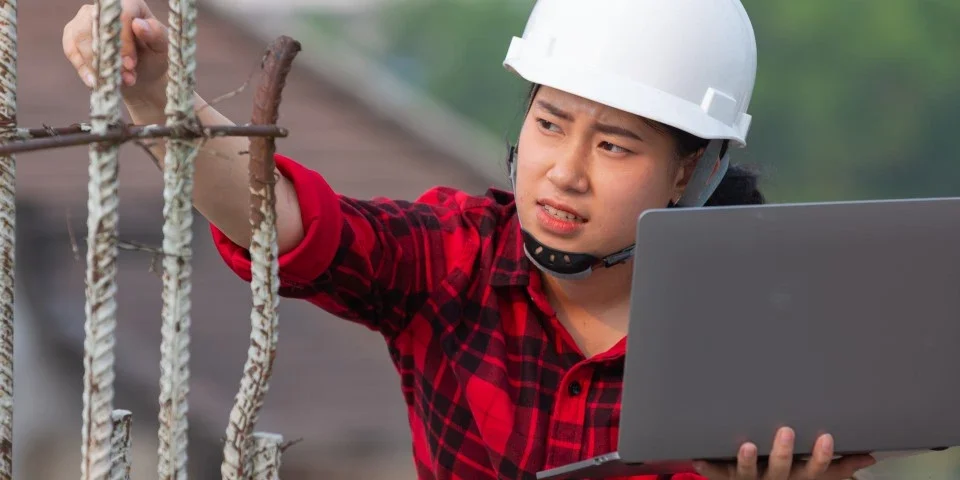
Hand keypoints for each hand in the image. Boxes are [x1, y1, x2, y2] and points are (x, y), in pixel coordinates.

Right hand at [62, 0, 169, 97]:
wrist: (142, 73)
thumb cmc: (155, 55)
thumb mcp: (163, 47)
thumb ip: (156, 35)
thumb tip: (138, 24)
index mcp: (130, 4)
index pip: (121, 16)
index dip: (124, 41)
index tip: (131, 64)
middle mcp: (103, 8)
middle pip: (97, 27)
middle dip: (110, 57)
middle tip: (126, 77)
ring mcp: (84, 19)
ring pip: (81, 39)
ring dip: (98, 65)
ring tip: (117, 81)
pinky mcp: (72, 34)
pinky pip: (71, 50)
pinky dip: (84, 69)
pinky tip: (95, 82)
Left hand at [692, 427, 875, 479]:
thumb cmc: (789, 478)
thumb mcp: (814, 476)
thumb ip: (838, 466)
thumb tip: (868, 457)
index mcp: (798, 478)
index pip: (814, 470)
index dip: (820, 457)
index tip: (826, 437)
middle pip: (781, 469)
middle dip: (783, 452)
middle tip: (786, 431)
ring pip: (746, 473)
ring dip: (746, 460)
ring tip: (747, 445)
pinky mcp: (725, 478)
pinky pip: (714, 473)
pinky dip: (707, 467)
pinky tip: (698, 457)